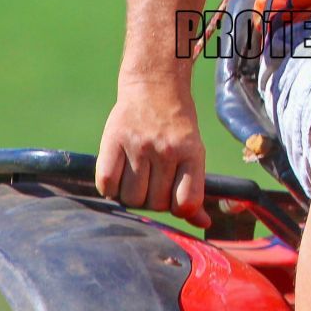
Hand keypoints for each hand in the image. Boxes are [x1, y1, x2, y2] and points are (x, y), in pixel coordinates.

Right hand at [96, 76, 209, 228]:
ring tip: (136, 178)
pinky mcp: (113, 140)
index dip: (178, 208)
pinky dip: (110, 187)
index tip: (174, 199)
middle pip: (155, 204)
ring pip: (131, 198)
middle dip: (154, 201)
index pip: (186, 202)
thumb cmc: (176, 126)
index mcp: (191, 152)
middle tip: (153, 182)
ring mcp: (139, 145)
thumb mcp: (193, 152)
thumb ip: (195, 188)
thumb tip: (203, 225)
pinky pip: (106, 184)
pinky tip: (119, 175)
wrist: (154, 85)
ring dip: (132, 196)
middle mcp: (166, 149)